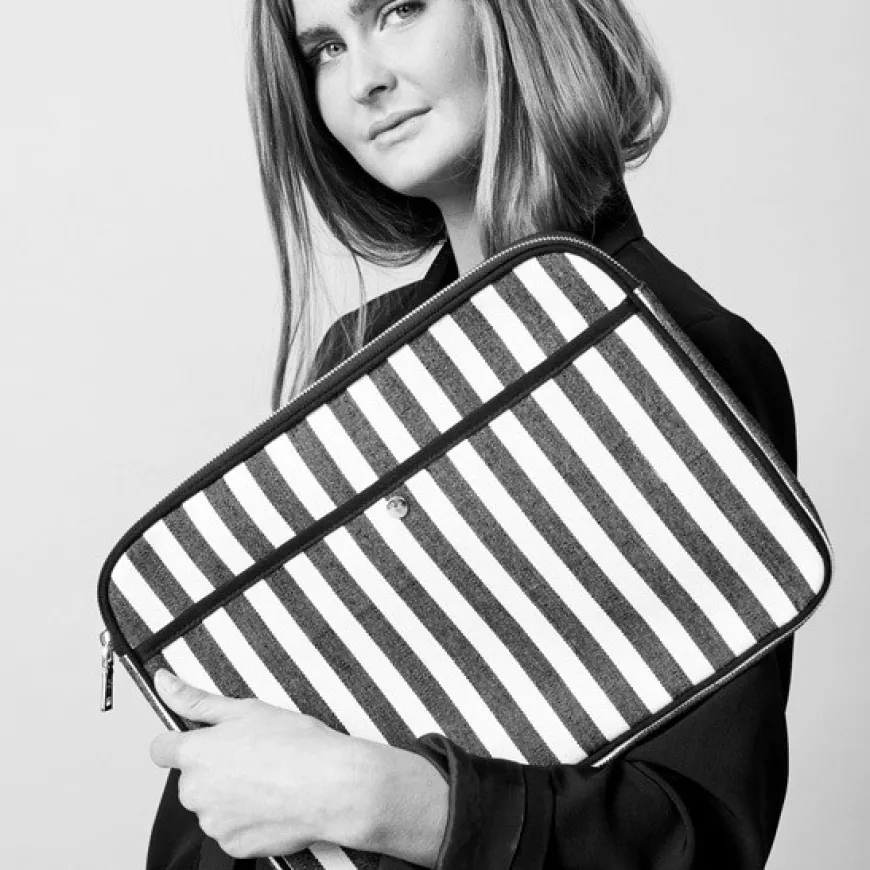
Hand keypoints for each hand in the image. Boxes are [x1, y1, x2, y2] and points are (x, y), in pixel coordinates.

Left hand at [149, 670, 366, 858]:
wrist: (332, 786)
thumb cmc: (296, 744)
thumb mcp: (245, 709)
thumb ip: (196, 699)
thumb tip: (164, 683)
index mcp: (195, 754)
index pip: (161, 749)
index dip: (181, 742)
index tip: (204, 741)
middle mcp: (195, 792)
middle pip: (192, 778)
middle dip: (215, 768)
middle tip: (253, 755)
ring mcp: (213, 823)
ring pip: (213, 805)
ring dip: (231, 795)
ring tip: (269, 778)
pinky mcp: (232, 847)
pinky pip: (231, 829)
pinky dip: (247, 819)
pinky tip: (273, 801)